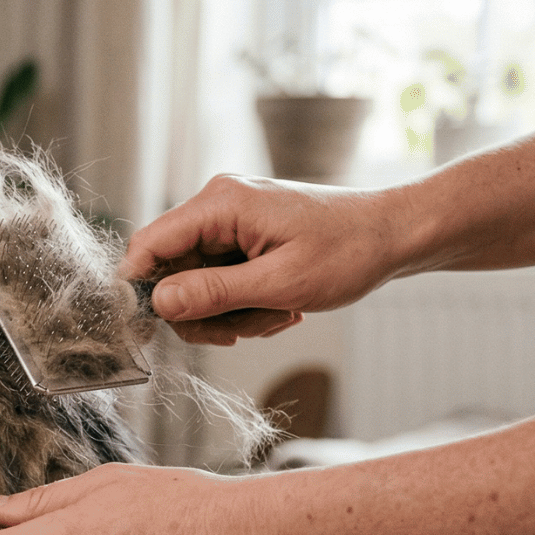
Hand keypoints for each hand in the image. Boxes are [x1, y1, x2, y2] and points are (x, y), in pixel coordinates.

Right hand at [122, 175, 416, 345]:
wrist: (394, 235)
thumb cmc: (348, 251)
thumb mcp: (280, 283)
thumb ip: (213, 293)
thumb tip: (158, 303)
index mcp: (221, 204)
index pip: (149, 244)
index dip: (139, 289)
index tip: (150, 329)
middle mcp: (218, 206)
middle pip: (170, 273)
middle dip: (204, 312)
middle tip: (243, 331)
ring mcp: (231, 223)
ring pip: (197, 284)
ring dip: (231, 314)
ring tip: (278, 314)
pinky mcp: (243, 238)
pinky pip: (221, 281)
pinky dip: (246, 304)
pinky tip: (282, 307)